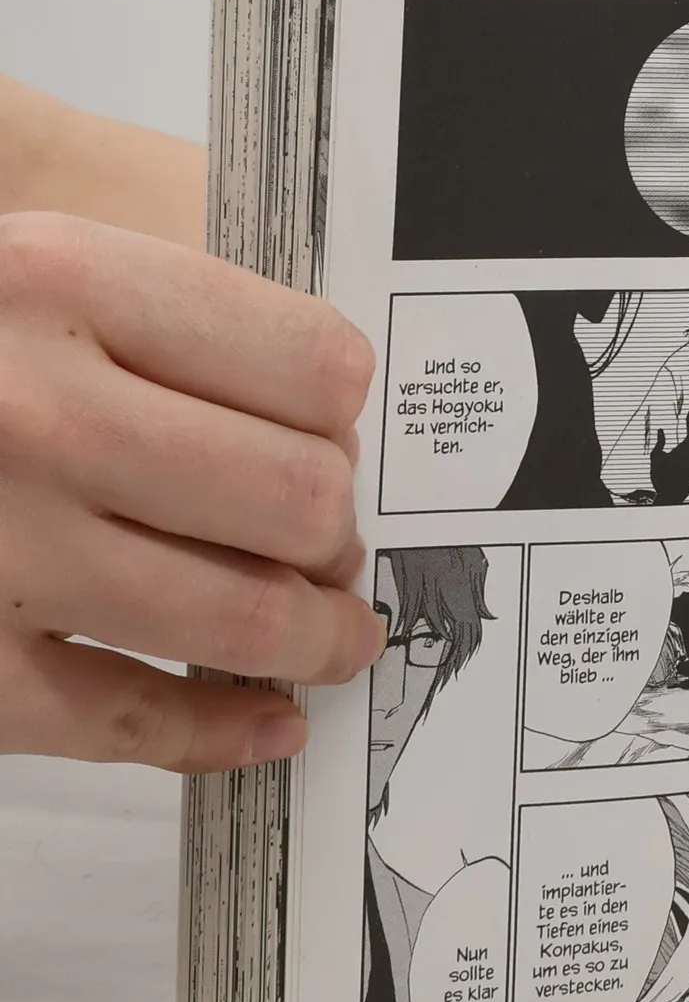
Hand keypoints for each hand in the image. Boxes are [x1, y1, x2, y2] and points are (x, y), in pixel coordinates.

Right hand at [0, 212, 385, 771]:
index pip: (308, 364)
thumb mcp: (18, 269)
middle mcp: (28, 414)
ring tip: (334, 638)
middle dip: (335, 534)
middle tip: (331, 545)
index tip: (336, 434)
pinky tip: (266, 724)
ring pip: (242, 617)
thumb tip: (328, 415)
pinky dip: (217, 732)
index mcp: (54, 280)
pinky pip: (126, 721)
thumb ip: (153, 315)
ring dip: (318, 637)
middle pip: (296, 499)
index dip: (343, 413)